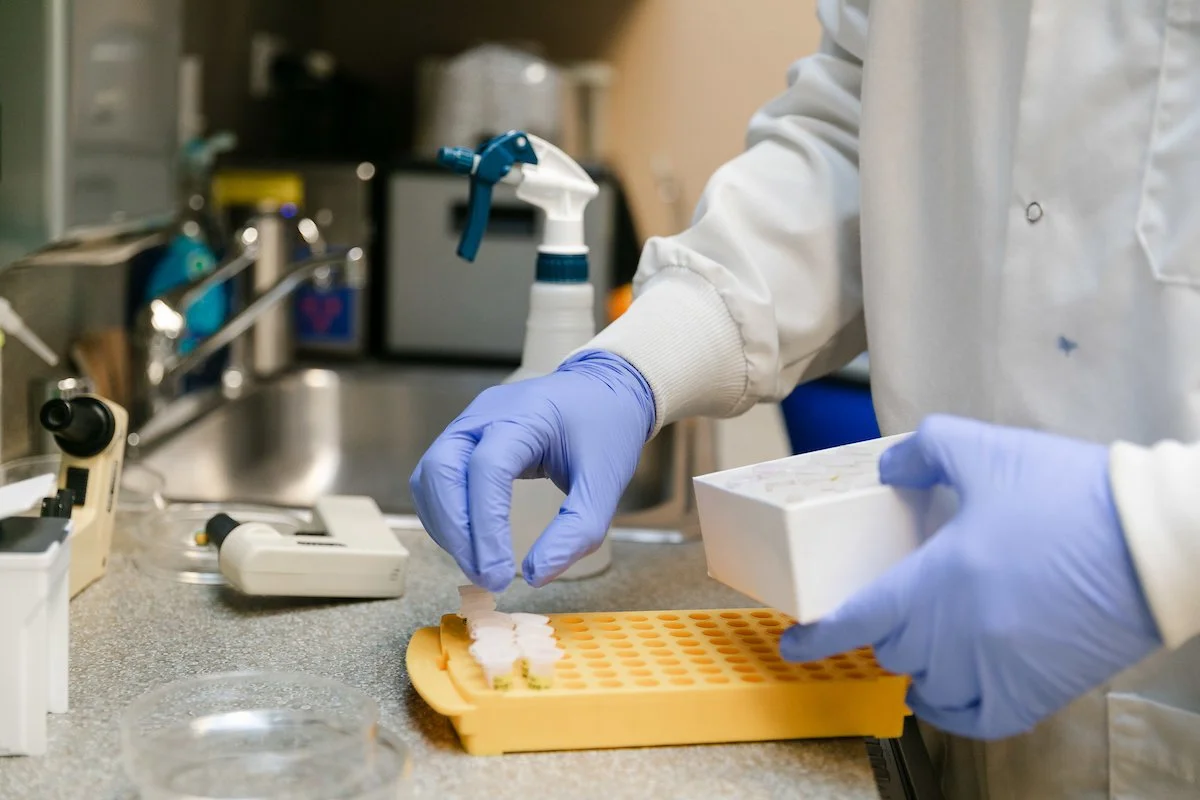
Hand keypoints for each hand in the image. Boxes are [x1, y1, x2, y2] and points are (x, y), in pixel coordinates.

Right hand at [409, 350, 654, 591]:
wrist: (605, 391)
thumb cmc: (607, 429)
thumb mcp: (606, 483)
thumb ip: (577, 531)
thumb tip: (535, 576)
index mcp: (525, 415)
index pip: (487, 469)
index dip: (486, 527)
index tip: (500, 575)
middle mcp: (485, 414)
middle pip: (441, 470)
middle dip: (456, 532)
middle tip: (485, 577)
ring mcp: (469, 423)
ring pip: (430, 476)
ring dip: (446, 527)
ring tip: (479, 566)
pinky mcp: (464, 438)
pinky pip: (436, 478)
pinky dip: (446, 516)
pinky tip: (470, 544)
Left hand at [779, 415, 1161, 739]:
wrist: (1158, 539)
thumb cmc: (1073, 495)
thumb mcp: (989, 450)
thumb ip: (927, 449)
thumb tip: (891, 467)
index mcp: (939, 580)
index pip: (857, 619)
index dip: (818, 636)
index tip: (794, 644)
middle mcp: (960, 634)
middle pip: (892, 647)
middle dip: (881, 627)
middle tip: (887, 607)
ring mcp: (1000, 669)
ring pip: (928, 685)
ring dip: (915, 665)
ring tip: (918, 644)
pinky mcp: (1040, 691)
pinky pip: (977, 721)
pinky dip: (954, 710)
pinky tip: (946, 691)